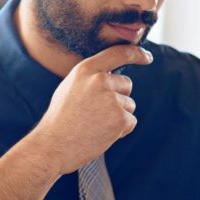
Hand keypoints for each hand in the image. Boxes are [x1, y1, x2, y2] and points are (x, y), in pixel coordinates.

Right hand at [30, 45, 152, 174]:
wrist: (52, 145)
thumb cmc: (60, 119)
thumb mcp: (71, 87)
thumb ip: (91, 78)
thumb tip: (111, 76)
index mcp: (86, 69)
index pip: (118, 53)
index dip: (137, 54)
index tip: (147, 57)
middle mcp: (100, 80)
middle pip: (127, 84)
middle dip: (118, 98)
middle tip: (95, 113)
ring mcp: (111, 99)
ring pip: (129, 105)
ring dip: (118, 116)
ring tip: (95, 124)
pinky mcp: (120, 118)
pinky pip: (131, 121)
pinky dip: (121, 130)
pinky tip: (101, 133)